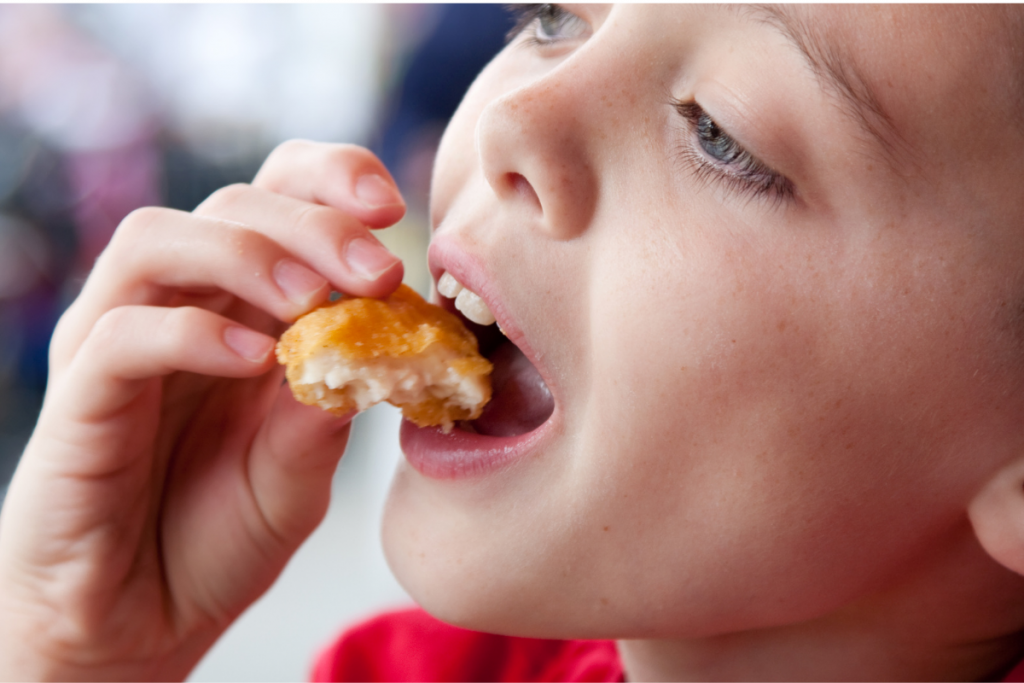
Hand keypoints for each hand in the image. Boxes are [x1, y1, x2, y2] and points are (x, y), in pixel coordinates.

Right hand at [0, 141, 404, 680]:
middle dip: (314, 223)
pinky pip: (120, 334)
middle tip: (377, 271)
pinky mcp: (78, 398)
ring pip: (158, 240)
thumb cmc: (216, 538)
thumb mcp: (299, 473)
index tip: (391, 208)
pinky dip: (193, 333)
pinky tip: (255, 361)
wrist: (137, 625)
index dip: (331, 181)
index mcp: (242, 307)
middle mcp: (178, 308)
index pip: (277, 198)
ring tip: (313, 303)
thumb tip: (378, 345)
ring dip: (249, 256)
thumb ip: (328, 412)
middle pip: (231, 204)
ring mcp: (118, 344)